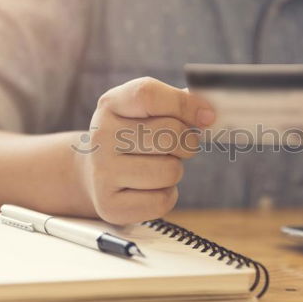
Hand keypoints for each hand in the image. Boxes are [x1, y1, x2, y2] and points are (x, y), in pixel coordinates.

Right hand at [76, 77, 214, 224]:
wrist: (94, 171)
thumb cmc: (132, 136)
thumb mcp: (145, 110)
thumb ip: (177, 103)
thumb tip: (208, 113)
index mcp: (111, 105)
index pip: (149, 95)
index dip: (185, 104)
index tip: (207, 117)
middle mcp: (101, 136)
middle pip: (169, 135)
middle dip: (187, 143)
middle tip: (180, 146)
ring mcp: (102, 172)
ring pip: (170, 171)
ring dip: (175, 170)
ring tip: (158, 166)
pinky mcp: (110, 205)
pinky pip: (162, 201)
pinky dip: (166, 195)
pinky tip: (150, 187)